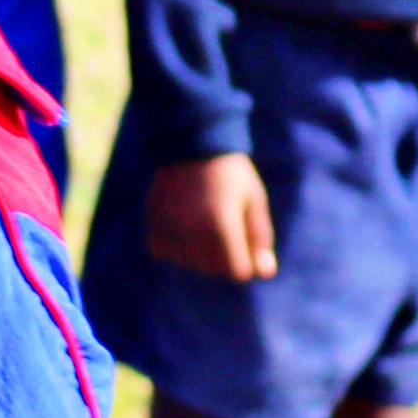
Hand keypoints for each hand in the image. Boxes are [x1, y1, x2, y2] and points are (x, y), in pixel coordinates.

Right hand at [143, 153, 278, 282]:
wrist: (190, 143)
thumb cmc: (231, 173)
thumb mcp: (254, 200)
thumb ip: (260, 238)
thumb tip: (266, 274)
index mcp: (222, 228)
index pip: (238, 272)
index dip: (247, 259)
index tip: (245, 237)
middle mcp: (192, 234)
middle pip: (214, 270)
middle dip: (224, 256)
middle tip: (224, 223)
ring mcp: (169, 231)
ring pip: (189, 264)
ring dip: (199, 252)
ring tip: (203, 220)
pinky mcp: (152, 226)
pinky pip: (164, 253)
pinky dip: (174, 246)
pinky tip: (183, 224)